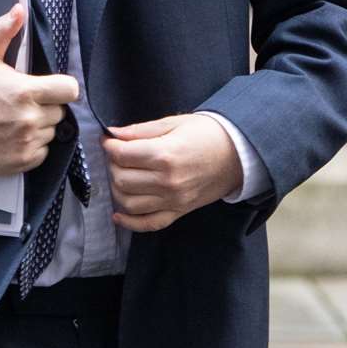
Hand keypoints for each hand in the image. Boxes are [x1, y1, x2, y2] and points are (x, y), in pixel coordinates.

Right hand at [0, 4, 78, 176]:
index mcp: (27, 91)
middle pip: (59, 112)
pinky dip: (32, 147)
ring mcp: (27, 142)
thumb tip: (19, 9)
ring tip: (16, 121)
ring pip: (50, 133)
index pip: (70, 90)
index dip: (62, 88)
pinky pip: (42, 153)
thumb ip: (3, 31)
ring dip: (39, 127)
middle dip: (46, 107)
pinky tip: (14, 138)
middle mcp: (31, 118)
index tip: (52, 89)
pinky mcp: (22, 161)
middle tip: (24, 104)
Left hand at [103, 113, 243, 232]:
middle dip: (112, 165)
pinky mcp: (179, 212)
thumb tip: (113, 133)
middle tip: (117, 155)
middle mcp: (168, 181)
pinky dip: (130, 223)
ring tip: (121, 175)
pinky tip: (118, 215)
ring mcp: (174, 200)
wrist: (238, 153)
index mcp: (165, 155)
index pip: (122, 155)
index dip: (109, 146)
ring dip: (117, 190)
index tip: (108, 140)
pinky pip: (149, 224)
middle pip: (122, 180)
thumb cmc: (207, 133)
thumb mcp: (173, 123)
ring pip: (129, 204)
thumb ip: (140, 130)